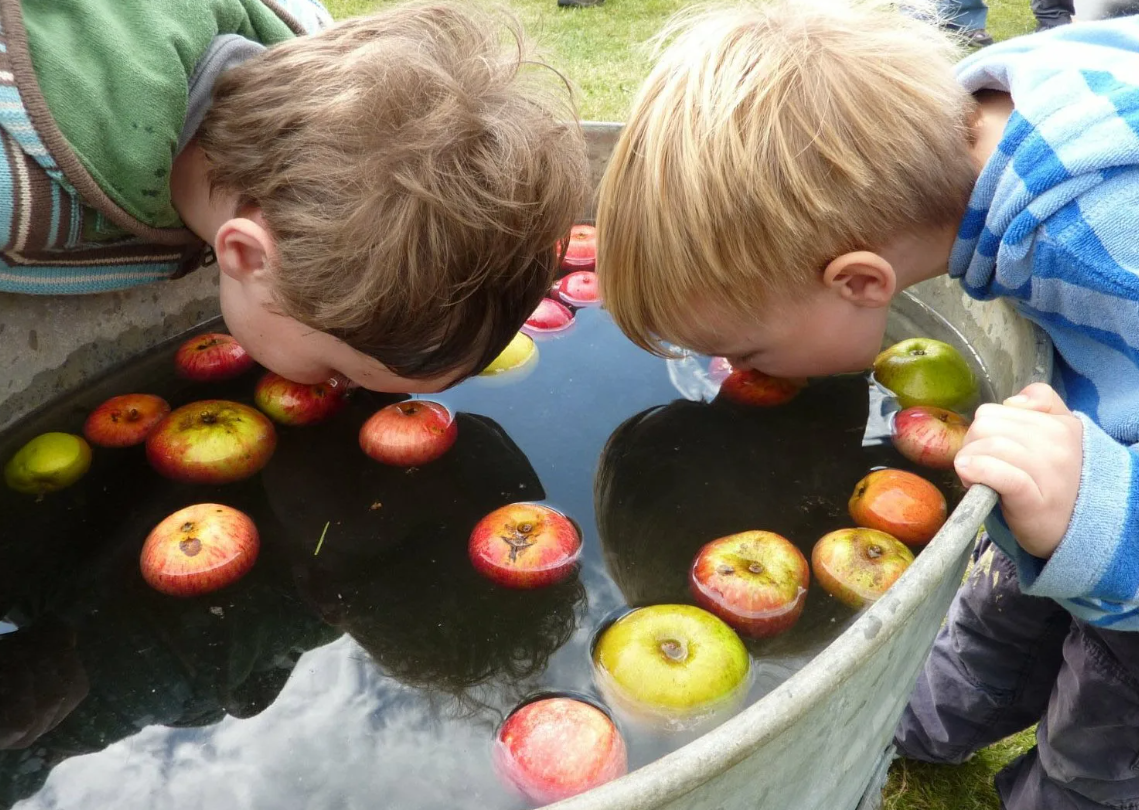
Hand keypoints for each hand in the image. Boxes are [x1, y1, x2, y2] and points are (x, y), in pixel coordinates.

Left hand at [954, 382, 1082, 558]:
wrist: (1078, 531)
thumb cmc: (1056, 483)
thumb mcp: (1060, 436)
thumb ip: (1042, 404)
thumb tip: (1012, 401)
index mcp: (1061, 424)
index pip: (995, 410)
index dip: (982, 429)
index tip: (989, 449)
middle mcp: (1058, 443)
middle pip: (985, 426)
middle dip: (972, 446)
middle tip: (979, 467)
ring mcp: (1048, 471)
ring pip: (988, 445)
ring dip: (969, 462)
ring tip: (976, 479)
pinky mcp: (1034, 499)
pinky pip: (998, 473)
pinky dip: (976, 471)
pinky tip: (969, 477)